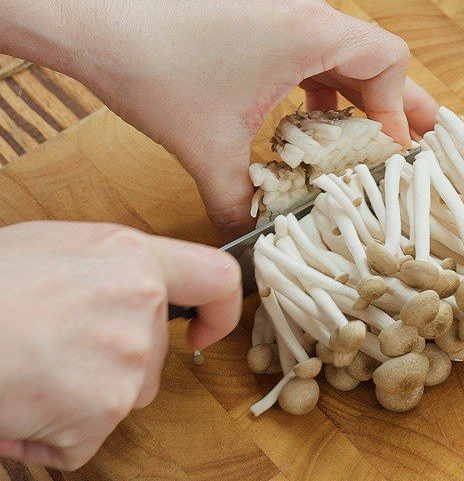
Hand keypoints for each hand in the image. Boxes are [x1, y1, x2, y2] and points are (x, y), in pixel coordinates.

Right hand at [0, 221, 240, 469]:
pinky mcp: (99, 413)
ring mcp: (126, 361)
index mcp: (135, 258)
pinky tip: (17, 402)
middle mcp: (142, 305)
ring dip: (81, 398)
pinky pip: (84, 440)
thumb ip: (113, 266)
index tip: (202, 330)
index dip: (220, 310)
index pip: (217, 279)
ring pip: (123, 396)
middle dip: (111, 363)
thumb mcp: (58, 245)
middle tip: (51, 348)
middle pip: (152, 355)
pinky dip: (51, 436)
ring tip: (29, 370)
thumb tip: (131, 290)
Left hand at [80, 0, 436, 231]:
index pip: (388, 60)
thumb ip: (240, 203)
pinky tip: (298, 109)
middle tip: (402, 142)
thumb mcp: (207, 148)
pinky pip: (305, 36)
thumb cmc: (150, 71)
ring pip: (336, 45)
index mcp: (307, 29)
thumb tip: (252, 239)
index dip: (399, 108)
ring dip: (347, 91)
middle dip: (385, 103)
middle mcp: (302, 1)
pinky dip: (314, 74)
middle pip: (368, 53)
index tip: (386, 151)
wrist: (91, 19)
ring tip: (348, 135)